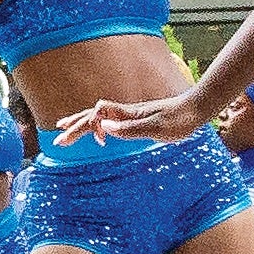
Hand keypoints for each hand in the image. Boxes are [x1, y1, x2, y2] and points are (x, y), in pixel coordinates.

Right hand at [58, 94, 206, 145]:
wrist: (196, 109)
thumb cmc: (178, 120)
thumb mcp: (155, 128)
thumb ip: (129, 128)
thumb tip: (103, 127)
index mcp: (127, 114)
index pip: (97, 115)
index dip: (88, 126)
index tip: (91, 143)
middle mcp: (125, 112)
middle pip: (93, 115)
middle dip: (75, 126)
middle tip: (57, 139)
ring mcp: (130, 115)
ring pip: (99, 116)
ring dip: (81, 122)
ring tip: (65, 126)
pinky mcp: (136, 119)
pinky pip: (109, 120)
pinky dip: (96, 123)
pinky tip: (97, 130)